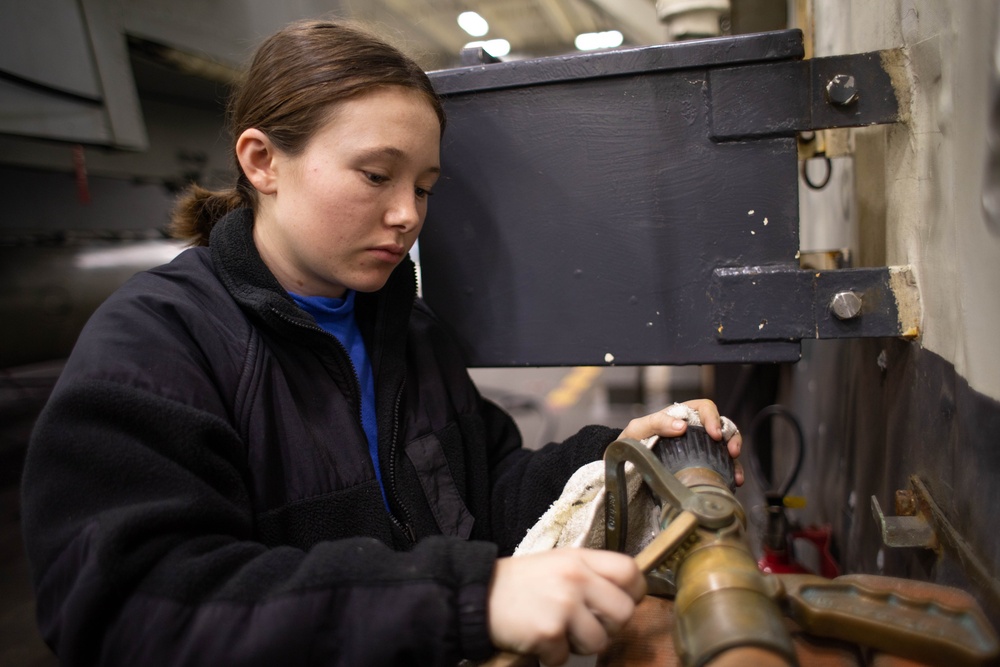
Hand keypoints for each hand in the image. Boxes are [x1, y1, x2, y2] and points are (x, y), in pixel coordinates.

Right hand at [487, 549, 645, 665]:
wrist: (477, 594)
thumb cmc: (521, 582)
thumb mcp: (558, 562)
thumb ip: (591, 574)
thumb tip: (626, 595)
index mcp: (580, 559)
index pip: (630, 572)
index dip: (633, 592)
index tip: (620, 601)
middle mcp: (576, 579)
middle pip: (624, 613)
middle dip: (608, 626)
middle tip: (587, 625)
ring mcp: (563, 606)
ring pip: (599, 642)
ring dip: (580, 645)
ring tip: (558, 632)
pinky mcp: (548, 632)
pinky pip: (566, 657)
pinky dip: (552, 654)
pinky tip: (538, 639)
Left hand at [618, 398, 743, 485]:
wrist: (626, 465)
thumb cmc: (632, 441)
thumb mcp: (638, 429)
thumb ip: (657, 422)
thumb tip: (682, 426)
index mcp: (683, 415)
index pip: (705, 408)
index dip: (713, 418)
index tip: (714, 434)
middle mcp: (696, 430)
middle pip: (723, 426)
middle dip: (732, 437)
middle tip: (731, 451)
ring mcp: (701, 448)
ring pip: (727, 447)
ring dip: (735, 458)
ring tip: (735, 473)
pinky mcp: (703, 465)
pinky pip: (723, 467)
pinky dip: (731, 473)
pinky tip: (734, 482)